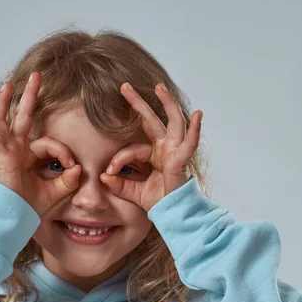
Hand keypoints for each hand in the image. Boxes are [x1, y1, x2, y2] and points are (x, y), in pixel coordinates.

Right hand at [0, 71, 80, 217]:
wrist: (17, 221)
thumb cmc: (32, 208)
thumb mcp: (57, 192)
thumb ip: (69, 179)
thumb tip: (78, 168)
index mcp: (29, 157)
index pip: (49, 144)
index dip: (63, 152)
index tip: (72, 167)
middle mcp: (17, 151)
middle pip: (23, 118)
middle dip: (30, 97)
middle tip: (36, 76)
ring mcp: (7, 153)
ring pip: (5, 123)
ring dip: (6, 103)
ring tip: (8, 86)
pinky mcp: (1, 161)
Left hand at [100, 82, 202, 211]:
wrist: (172, 214)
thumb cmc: (157, 202)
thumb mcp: (132, 191)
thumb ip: (119, 184)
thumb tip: (102, 177)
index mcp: (154, 154)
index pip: (132, 149)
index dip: (119, 160)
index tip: (107, 172)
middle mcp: (165, 148)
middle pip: (152, 120)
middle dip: (139, 103)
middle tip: (124, 86)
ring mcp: (175, 152)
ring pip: (173, 122)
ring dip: (167, 104)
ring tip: (159, 87)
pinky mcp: (182, 161)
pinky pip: (190, 144)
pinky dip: (195, 130)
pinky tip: (198, 115)